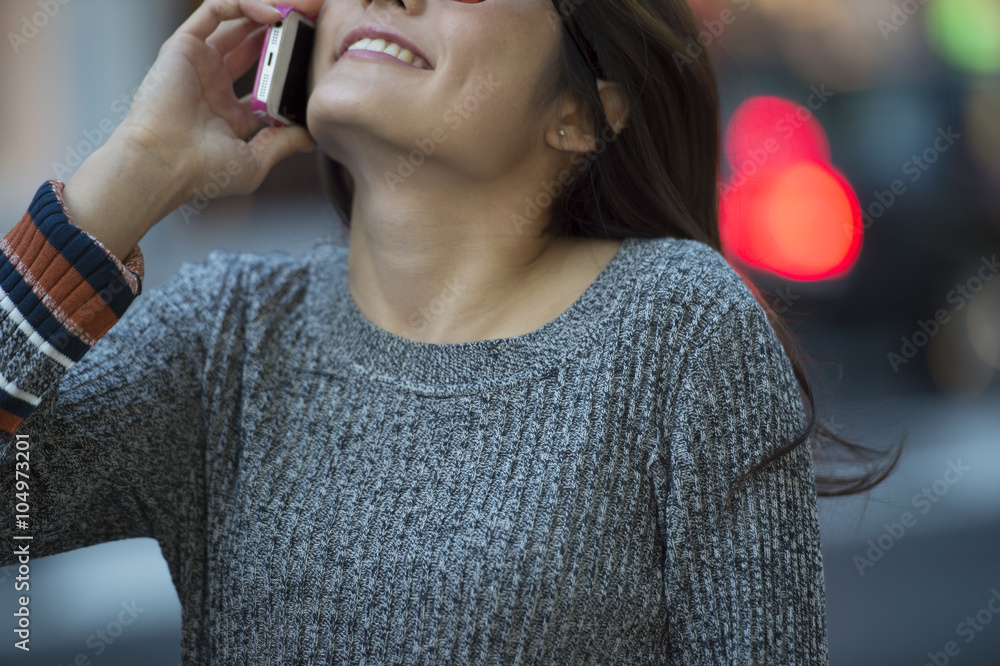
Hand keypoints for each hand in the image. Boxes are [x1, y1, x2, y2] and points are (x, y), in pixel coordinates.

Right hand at [61, 0, 321, 260]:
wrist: (165, 165)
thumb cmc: (201, 172)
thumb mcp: (255, 160)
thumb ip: (283, 143)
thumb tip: (311, 136)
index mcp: (230, 109)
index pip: (265, 75)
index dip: (290, 62)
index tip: (317, 53)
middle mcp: (214, 81)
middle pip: (254, 41)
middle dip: (284, 29)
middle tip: (314, 18)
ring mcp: (199, 62)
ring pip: (237, 20)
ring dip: (268, 9)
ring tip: (298, 9)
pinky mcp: (184, 46)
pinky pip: (215, 11)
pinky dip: (243, 5)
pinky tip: (272, 14)